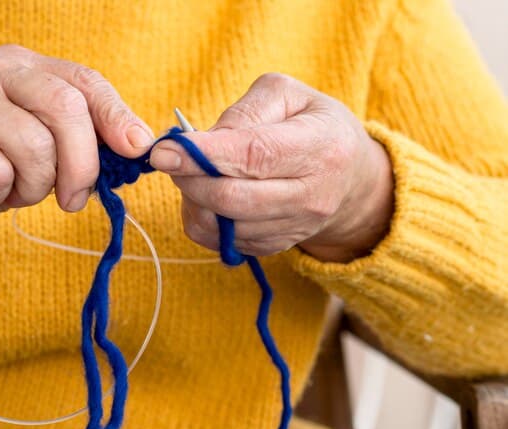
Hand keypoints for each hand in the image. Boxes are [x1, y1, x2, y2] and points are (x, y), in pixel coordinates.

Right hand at [0, 44, 153, 243]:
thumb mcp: (41, 152)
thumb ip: (79, 141)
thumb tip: (137, 144)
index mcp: (25, 66)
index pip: (84, 81)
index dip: (116, 115)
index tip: (137, 147)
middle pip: (65, 108)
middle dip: (81, 164)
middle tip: (72, 200)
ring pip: (34, 147)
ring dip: (32, 187)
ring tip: (10, 189)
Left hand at [150, 73, 393, 262]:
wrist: (350, 178)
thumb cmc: (312, 125)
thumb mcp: (288, 95)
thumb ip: (244, 111)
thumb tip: (201, 141)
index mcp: (320, 147)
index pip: (253, 156)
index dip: (202, 156)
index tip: (163, 151)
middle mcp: (311, 196)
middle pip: (232, 199)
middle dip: (188, 179)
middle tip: (170, 158)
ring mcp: (294, 228)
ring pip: (221, 226)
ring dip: (192, 199)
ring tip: (194, 174)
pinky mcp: (275, 248)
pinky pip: (221, 243)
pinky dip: (202, 219)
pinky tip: (207, 196)